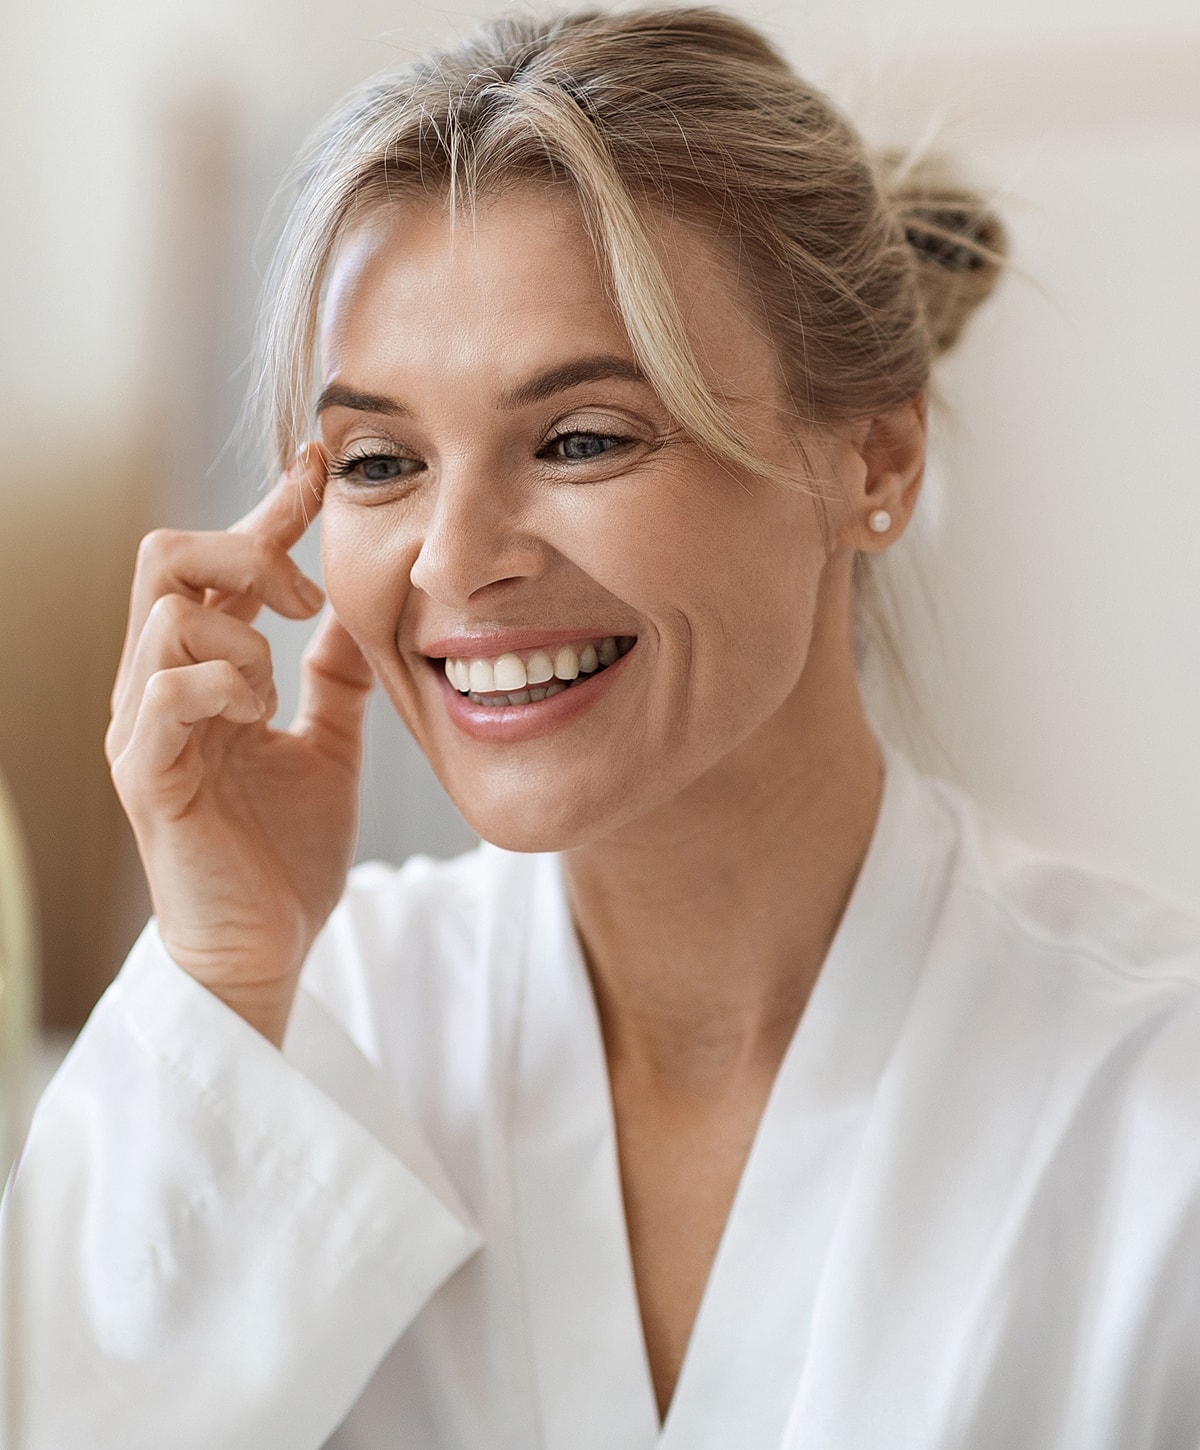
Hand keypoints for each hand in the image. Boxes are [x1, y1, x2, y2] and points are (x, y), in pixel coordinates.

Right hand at [106, 445, 373, 1044]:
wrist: (267, 949)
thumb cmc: (287, 854)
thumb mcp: (328, 746)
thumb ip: (335, 680)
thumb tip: (358, 612)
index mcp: (204, 673)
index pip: (224, 564)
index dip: (270, 508)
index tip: (322, 464)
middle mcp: (160, 686)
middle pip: (166, 554)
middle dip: (245, 547)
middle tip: (303, 595)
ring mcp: (144, 727)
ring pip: (168, 611)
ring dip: (242, 634)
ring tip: (276, 691)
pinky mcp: (145, 772)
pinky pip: (165, 687)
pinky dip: (226, 683)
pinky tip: (259, 716)